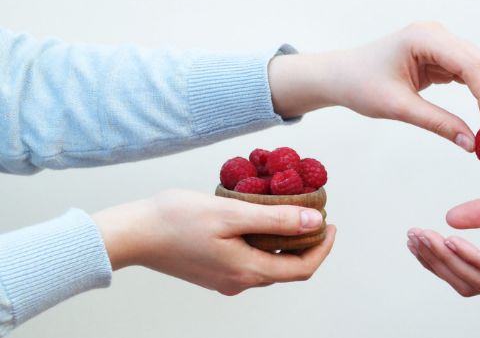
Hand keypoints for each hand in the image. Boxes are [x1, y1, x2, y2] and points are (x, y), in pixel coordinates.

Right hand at [92, 190, 335, 295]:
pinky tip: (259, 219)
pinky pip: (250, 259)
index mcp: (248, 272)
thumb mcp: (233, 214)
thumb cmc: (177, 220)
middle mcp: (240, 282)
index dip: (323, 248)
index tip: (332, 224)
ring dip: (285, 242)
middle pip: (287, 268)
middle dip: (306, 243)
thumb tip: (314, 222)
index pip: (302, 268)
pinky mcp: (214, 271)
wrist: (133, 233)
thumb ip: (276, 219)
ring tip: (290, 212)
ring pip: (268, 263)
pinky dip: (264, 242)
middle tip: (314, 215)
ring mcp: (225, 278)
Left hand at [268, 21, 479, 151]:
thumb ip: (437, 124)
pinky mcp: (440, 55)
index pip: (470, 65)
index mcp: (423, 37)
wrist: (341, 76)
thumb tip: (471, 144)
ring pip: (479, 68)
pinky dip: (479, 95)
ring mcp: (439, 42)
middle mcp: (435, 33)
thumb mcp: (399, 108)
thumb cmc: (361, 85)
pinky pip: (468, 74)